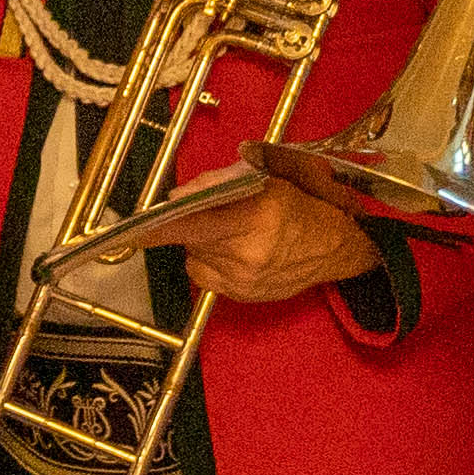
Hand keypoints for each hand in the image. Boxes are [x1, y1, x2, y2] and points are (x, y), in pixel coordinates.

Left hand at [143, 176, 378, 302]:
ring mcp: (245, 277)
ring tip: (231, 231)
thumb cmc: (305, 207)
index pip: (194, 220)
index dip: (162, 224)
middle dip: (190, 221)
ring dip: (201, 241)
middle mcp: (249, 250)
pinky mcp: (242, 295)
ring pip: (195, 255)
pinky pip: (204, 275)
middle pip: (191, 236)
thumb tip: (182, 192)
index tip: (136, 227)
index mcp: (257, 215)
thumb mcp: (270, 179)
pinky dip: (208, 261)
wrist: (336, 247)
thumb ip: (222, 182)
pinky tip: (231, 251)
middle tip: (212, 211)